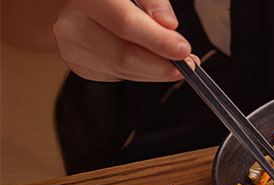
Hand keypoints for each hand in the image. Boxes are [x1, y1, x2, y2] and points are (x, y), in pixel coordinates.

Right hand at [52, 0, 193, 81]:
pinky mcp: (78, 64)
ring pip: (123, 70)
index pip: (125, 23)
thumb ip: (153, 0)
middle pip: (125, 55)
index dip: (158, 40)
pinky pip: (118, 75)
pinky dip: (142, 71)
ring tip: (174, 62)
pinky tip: (150, 61)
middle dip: (162, 64)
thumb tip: (168, 24)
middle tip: (186, 62)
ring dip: (156, 71)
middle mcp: (73, 21)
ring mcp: (72, 46)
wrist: (79, 4)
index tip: (183, 49)